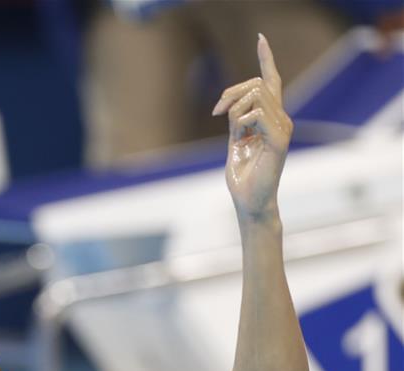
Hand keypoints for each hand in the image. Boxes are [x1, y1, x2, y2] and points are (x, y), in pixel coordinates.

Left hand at [212, 35, 291, 219]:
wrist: (249, 203)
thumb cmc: (243, 178)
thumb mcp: (236, 141)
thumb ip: (237, 120)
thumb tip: (231, 103)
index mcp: (271, 119)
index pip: (271, 82)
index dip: (266, 59)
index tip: (260, 38)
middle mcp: (281, 120)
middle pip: (258, 83)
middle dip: (233, 91)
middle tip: (217, 110)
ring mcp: (283, 129)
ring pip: (257, 94)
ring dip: (236, 108)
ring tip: (233, 132)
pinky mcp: (279, 140)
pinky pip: (258, 113)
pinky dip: (242, 121)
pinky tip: (240, 138)